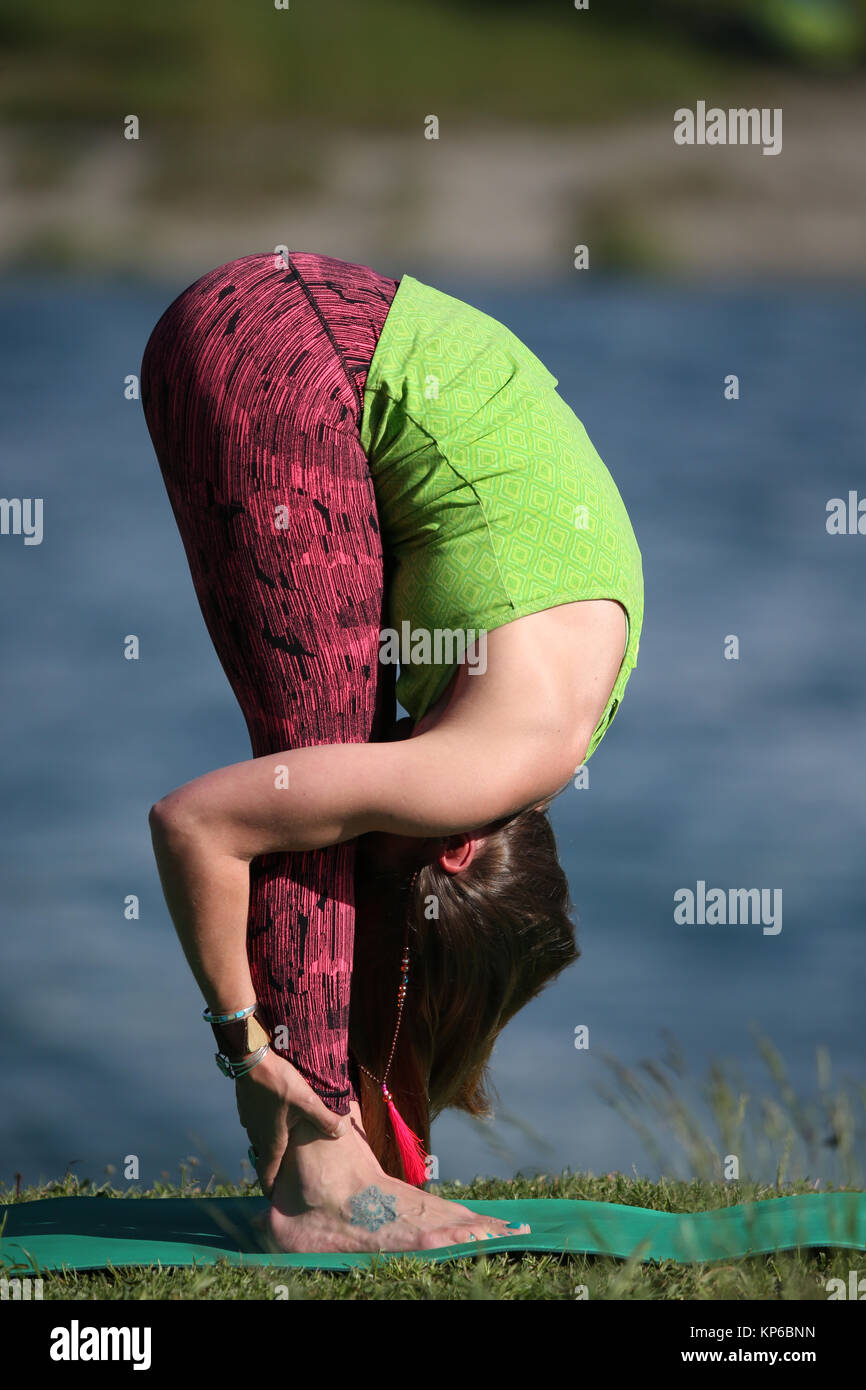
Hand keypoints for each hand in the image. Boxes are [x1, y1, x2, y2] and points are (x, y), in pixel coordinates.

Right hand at [234, 1048, 348, 1197]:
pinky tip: (276, 1118)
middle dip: (273, 1169)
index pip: (267, 1174)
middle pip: (265, 1158)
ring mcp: (250, 1122)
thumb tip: (341, 1132)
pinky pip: (257, 1125)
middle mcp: (258, 1136)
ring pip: (260, 1140)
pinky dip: (266, 1128)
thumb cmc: (280, 1084)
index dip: (270, 1188)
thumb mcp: (308, 1101)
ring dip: (270, 1146)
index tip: (274, 1198)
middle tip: (285, 1174)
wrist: (252, 1060)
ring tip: (284, 1146)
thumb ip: (325, 1119)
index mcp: (273, 1141)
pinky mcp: (247, 1108)